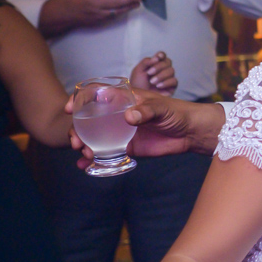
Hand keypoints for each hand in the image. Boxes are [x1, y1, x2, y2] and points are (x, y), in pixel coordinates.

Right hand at [45, 0, 142, 30]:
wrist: (70, 12)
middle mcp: (94, 4)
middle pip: (112, 2)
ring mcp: (97, 14)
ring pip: (116, 11)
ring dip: (128, 7)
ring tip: (137, 3)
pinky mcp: (100, 21)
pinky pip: (114, 16)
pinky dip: (123, 11)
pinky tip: (130, 7)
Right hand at [67, 92, 224, 163]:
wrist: (191, 132)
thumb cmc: (178, 112)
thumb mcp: (163, 108)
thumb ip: (147, 110)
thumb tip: (129, 116)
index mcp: (125, 99)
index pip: (97, 95)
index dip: (80, 99)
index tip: (70, 109)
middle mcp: (118, 114)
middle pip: (89, 119)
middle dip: (77, 129)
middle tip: (76, 141)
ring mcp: (121, 131)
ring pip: (94, 136)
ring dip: (83, 144)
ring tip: (83, 154)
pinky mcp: (127, 147)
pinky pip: (106, 152)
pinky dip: (94, 158)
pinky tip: (85, 165)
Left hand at [129, 52, 176, 95]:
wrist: (138, 97)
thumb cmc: (137, 84)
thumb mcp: (138, 71)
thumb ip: (146, 62)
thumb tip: (157, 58)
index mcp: (155, 64)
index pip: (162, 56)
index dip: (162, 55)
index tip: (158, 57)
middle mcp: (163, 70)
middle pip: (167, 62)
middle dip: (158, 67)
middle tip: (149, 73)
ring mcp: (168, 78)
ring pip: (171, 71)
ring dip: (161, 75)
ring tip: (152, 82)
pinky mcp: (172, 86)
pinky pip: (174, 81)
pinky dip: (166, 82)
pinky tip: (158, 86)